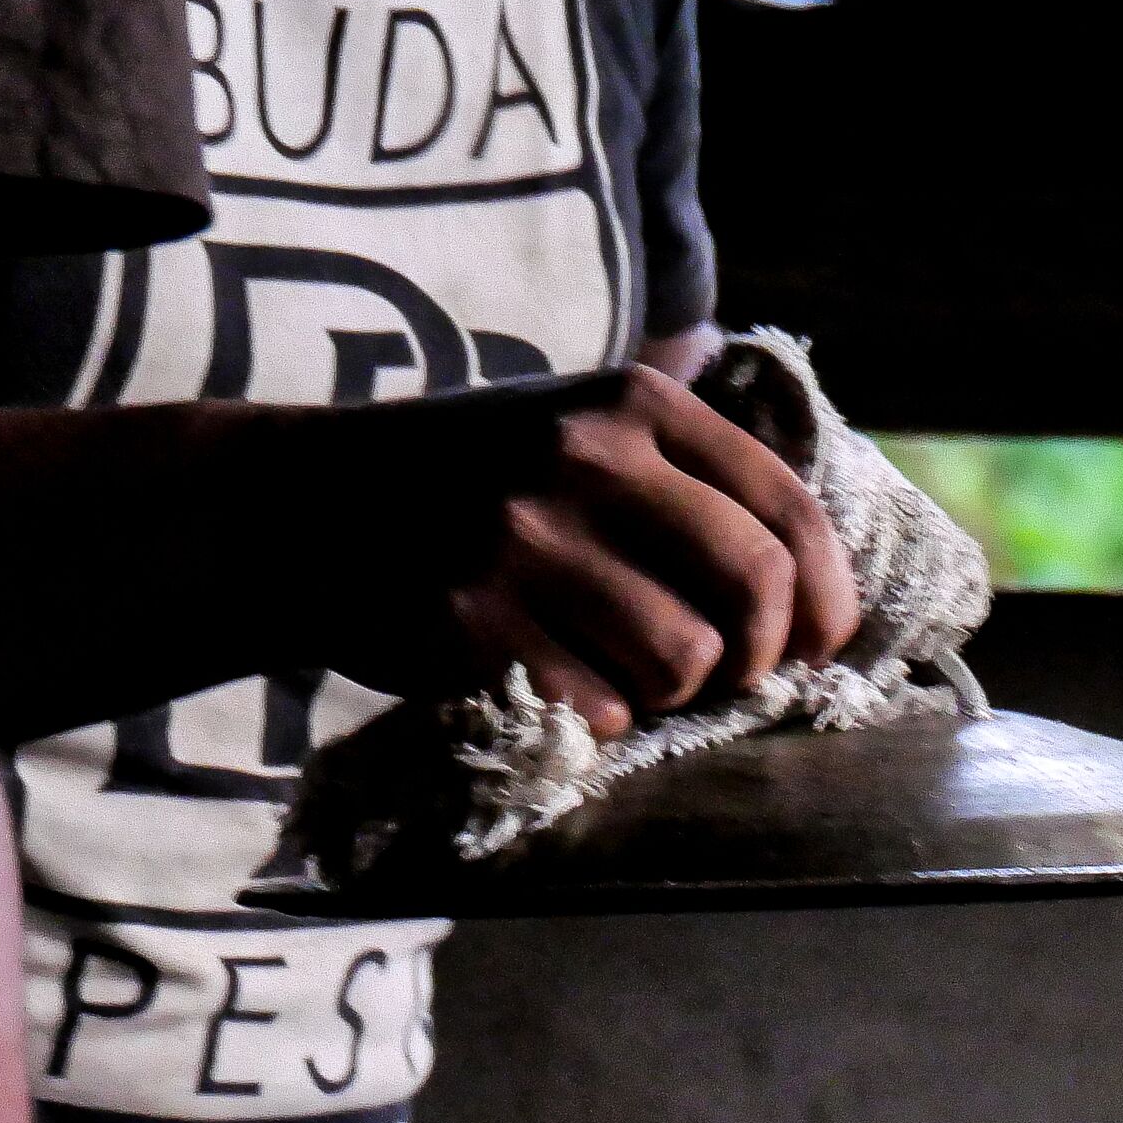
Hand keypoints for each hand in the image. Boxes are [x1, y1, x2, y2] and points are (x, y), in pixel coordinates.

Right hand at [351, 364, 862, 737]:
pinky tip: (565, 688)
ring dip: (675, 692)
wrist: (293, 504)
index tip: (826, 643)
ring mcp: (521, 539)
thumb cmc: (472, 479)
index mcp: (634, 405)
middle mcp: (584, 460)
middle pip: (754, 588)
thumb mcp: (582, 427)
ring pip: (684, 659)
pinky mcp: (467, 620)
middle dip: (764, 654)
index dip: (829, 594)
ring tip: (632, 676)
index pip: (787, 507)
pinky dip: (601, 717)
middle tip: (735, 677)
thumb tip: (820, 581)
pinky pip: (599, 706)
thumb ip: (693, 475)